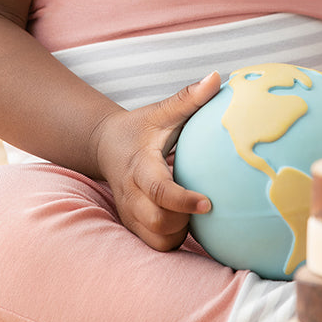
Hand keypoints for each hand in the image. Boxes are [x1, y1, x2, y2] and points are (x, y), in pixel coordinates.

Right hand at [91, 72, 221, 250]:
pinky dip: (174, 238)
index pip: (159, 189)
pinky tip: (187, 221)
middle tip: (205, 204)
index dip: (183, 200)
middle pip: (156, 221)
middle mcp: (131, 194)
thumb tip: (217, 77)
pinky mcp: (133, 225)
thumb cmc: (140, 128)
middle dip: (184, 219)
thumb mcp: (161, 112)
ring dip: (180, 231)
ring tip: (194, 211)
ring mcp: (130, 213)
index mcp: (139, 166)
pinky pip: (156, 244)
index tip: (209, 202)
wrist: (105, 145)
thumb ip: (188, 98)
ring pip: (157, 239)